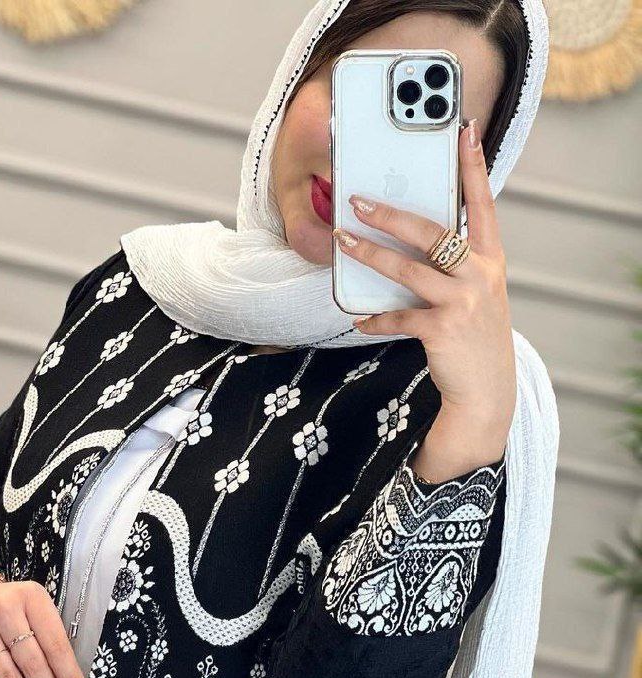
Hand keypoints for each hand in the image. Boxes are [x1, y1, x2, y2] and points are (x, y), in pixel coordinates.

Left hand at [333, 118, 515, 473]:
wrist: (486, 391)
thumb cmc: (474, 337)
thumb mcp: (477, 294)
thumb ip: (455, 265)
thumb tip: (408, 240)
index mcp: (490, 258)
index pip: (481, 203)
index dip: (472, 166)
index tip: (463, 130)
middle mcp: (481, 274)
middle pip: (432, 232)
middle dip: (392, 213)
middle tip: (358, 200)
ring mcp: (464, 302)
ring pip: (408, 268)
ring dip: (370, 254)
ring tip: (342, 242)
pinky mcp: (442, 330)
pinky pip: (399, 316)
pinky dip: (375, 319)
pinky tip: (359, 319)